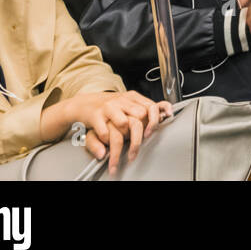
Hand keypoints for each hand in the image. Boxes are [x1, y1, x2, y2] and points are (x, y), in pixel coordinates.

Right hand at [46, 91, 174, 176]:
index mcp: (132, 98)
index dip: (154, 120)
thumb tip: (167, 112)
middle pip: (139, 118)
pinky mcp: (95, 115)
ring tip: (117, 149)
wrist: (83, 104)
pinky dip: (105, 140)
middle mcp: (121, 100)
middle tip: (133, 151)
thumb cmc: (109, 108)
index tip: (151, 134)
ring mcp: (108, 106)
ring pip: (123, 124)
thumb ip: (147, 108)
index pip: (151, 107)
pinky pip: (104, 131)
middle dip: (136, 137)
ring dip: (121, 140)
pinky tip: (105, 144)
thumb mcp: (129, 105)